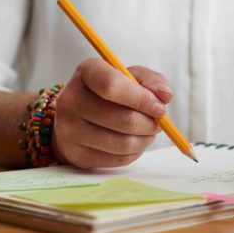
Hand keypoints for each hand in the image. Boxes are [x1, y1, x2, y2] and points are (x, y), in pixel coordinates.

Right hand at [52, 58, 171, 167]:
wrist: (78, 115)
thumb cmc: (111, 93)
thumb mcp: (130, 76)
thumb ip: (152, 81)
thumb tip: (165, 97)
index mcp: (87, 72)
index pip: (112, 86)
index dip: (142, 99)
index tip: (160, 108)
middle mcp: (70, 100)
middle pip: (124, 120)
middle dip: (150, 124)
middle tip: (157, 123)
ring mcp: (68, 129)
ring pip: (123, 143)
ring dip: (145, 140)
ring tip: (147, 132)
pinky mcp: (75, 154)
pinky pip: (117, 159)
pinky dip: (134, 153)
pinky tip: (132, 142)